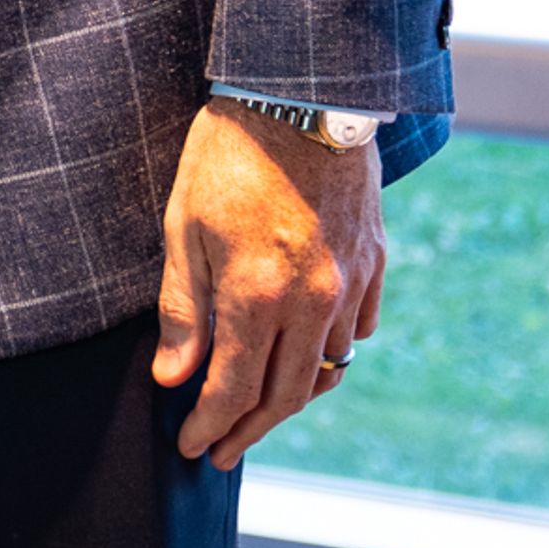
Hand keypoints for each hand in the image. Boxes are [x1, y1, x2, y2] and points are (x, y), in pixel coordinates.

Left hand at [153, 102, 385, 467]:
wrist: (302, 95)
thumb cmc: (229, 154)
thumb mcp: (183, 225)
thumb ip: (183, 308)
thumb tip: (174, 377)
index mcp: (258, 294)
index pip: (234, 388)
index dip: (209, 424)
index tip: (190, 446)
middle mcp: (313, 301)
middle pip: (287, 395)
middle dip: (249, 431)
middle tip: (221, 452)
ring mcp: (350, 284)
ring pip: (329, 369)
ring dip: (293, 399)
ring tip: (259, 412)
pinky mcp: (374, 262)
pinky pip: (360, 330)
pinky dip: (333, 354)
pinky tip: (309, 356)